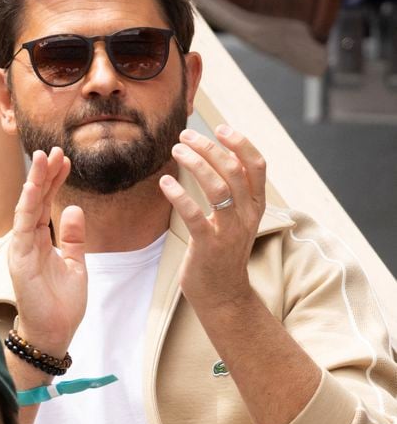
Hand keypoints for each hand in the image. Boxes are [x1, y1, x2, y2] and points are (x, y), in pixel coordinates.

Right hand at [8, 147, 86, 356]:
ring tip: (44, 158)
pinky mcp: (19, 259)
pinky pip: (22, 226)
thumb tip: (73, 208)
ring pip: (26, 207)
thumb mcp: (74, 264)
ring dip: (34, 182)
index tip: (66, 160)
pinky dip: (26, 205)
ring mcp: (21, 249)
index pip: (46, 203)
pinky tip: (33, 187)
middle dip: (45, 174)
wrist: (54, 333)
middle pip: (34, 200)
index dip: (55, 181)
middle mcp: (27, 241)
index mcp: (40, 241)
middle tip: (55, 150)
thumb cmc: (61, 303)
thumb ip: (72, 237)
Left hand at [159, 125, 265, 314]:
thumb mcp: (236, 220)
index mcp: (255, 207)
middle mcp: (246, 217)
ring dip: (195, 163)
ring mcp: (229, 232)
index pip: (257, 166)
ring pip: (217, 188)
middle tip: (185, 136)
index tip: (220, 128)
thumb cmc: (224, 253)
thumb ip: (232, 193)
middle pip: (233, 170)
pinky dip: (179, 195)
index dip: (241, 143)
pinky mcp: (208, 246)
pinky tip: (165, 183)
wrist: (223, 295)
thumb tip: (217, 157)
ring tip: (176, 150)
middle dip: (209, 147)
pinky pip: (194, 215)